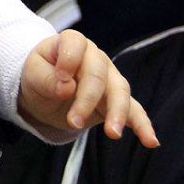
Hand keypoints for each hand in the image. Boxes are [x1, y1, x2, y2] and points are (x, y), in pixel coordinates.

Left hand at [18, 29, 158, 147]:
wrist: (47, 90)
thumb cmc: (40, 76)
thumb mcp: (33, 74)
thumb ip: (47, 79)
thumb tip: (66, 87)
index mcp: (72, 43)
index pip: (75, 43)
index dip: (68, 61)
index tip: (60, 81)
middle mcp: (95, 57)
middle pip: (98, 74)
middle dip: (87, 100)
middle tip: (73, 122)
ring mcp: (110, 77)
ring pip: (120, 91)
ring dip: (117, 113)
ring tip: (112, 134)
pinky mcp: (117, 100)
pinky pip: (134, 110)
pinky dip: (142, 125)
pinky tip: (150, 140)